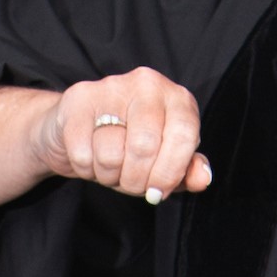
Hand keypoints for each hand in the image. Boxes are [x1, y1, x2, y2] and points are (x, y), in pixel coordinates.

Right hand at [30, 68, 210, 203]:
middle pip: (145, 147)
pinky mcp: (78, 100)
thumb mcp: (163, 160)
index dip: (171, 172)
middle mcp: (147, 84)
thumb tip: (202, 178)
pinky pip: (83, 154)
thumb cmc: (126, 145)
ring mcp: (110, 88)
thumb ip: (186, 171)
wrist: (75, 129)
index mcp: (176, 97)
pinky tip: (88, 159)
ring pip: (111, 154)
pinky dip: (85, 169)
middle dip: (136, 180)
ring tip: (109, 168)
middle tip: (131, 184)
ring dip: (109, 175)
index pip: (183, 136)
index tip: (158, 192)